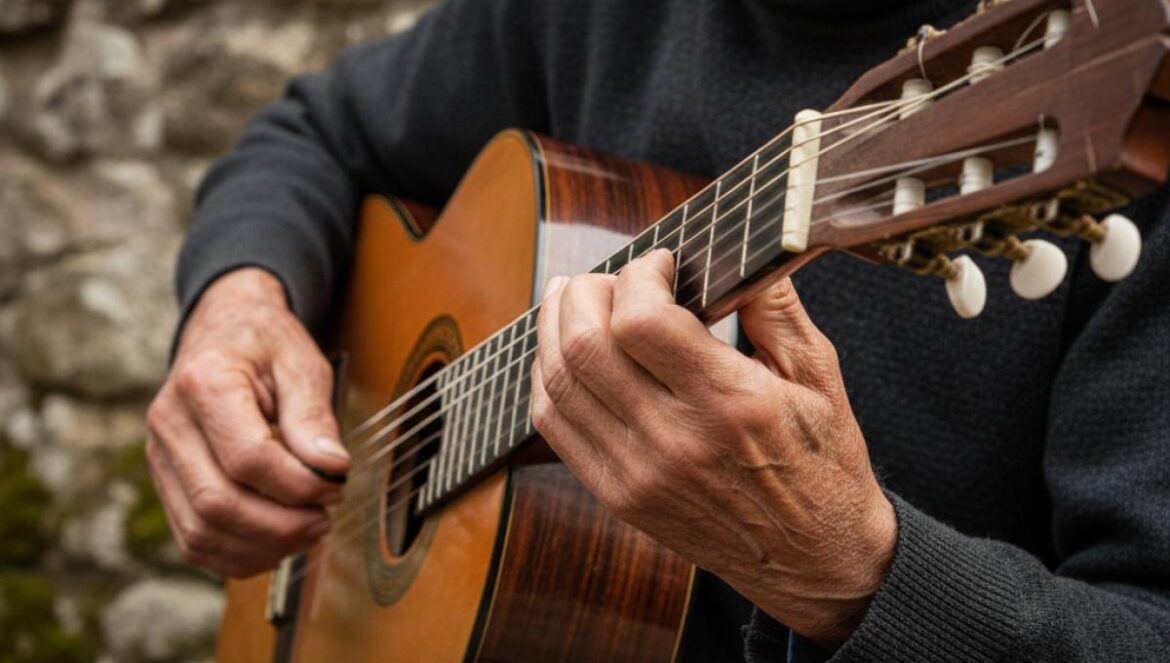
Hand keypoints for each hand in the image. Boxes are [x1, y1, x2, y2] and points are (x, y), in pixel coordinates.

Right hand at [146, 268, 349, 577]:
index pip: (247, 457)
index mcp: (204, 382)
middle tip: (324, 520)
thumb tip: (330, 468)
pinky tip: (276, 543)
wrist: (224, 328)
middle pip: (217, 502)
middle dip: (281, 525)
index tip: (336, 484)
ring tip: (306, 532)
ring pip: (200, 531)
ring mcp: (160, 456)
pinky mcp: (166, 482)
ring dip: (261, 546)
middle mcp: (169, 422)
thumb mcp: (301, 363)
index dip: (298, 484)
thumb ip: (313, 416)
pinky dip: (236, 555)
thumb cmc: (265, 343)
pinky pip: (192, 540)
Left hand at [531, 250, 895, 648]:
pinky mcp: (618, 496)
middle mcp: (676, 441)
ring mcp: (638, 474)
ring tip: (573, 298)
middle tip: (608, 277)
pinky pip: (554, 425)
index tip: (660, 264)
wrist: (816, 561)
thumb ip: (777, 307)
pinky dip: (548, 377)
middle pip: (584, 345)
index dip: (638, 275)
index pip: (642, 322)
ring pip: (558, 381)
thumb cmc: (824, 464)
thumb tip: (738, 245)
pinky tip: (564, 351)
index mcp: (732, 404)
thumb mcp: (822, 376)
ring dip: (554, 325)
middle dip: (584, 291)